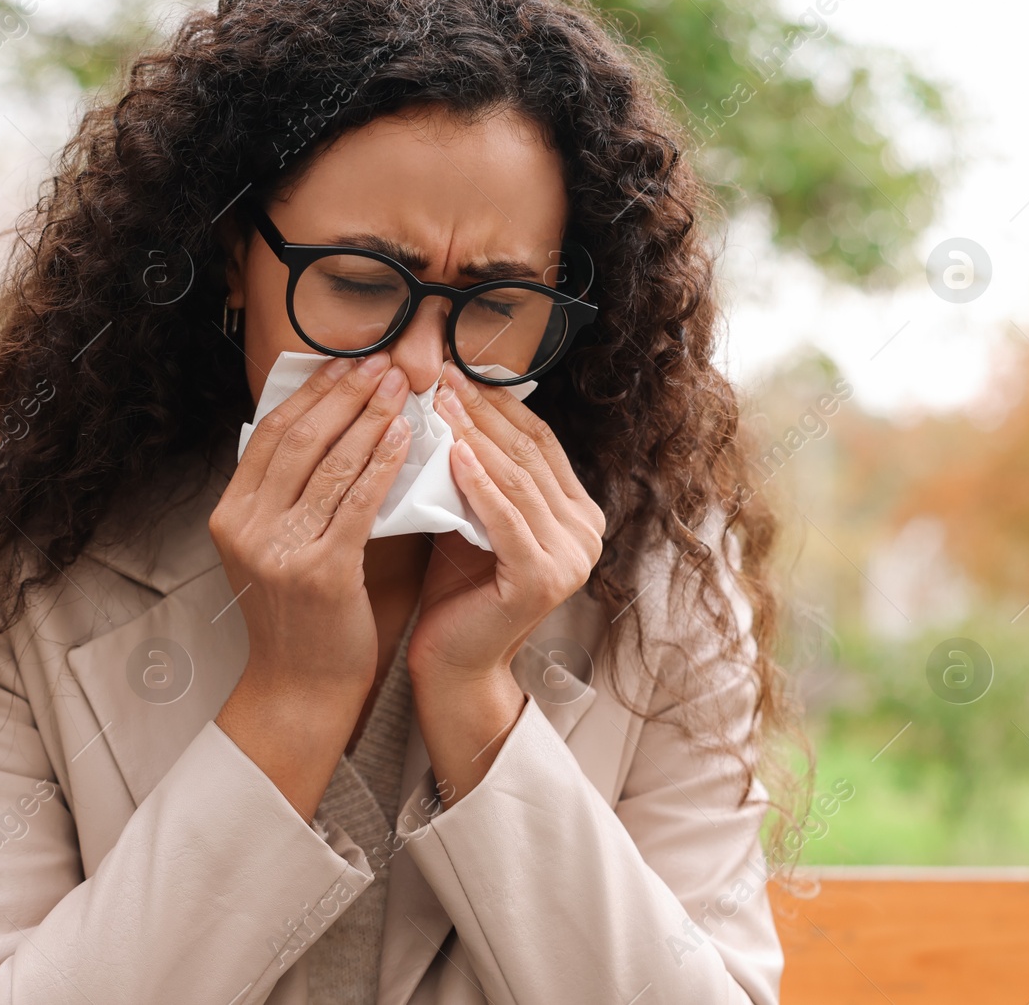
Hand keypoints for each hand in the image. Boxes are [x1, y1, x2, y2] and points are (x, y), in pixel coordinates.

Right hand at [209, 351, 412, 701]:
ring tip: (400, 389)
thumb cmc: (298, 616)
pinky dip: (382, 464)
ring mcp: (280, 550)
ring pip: (331, 464)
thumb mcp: (272, 547)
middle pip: (300, 439)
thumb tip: (328, 426)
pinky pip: (358, 502)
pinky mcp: (320, 572)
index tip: (347, 362)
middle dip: (346, 394)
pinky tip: (403, 438)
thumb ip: (287, 494)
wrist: (300, 687)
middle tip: (384, 363)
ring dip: (370, 418)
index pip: (271, 433)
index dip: (312, 392)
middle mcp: (246, 527)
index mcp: (230, 514)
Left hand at [408, 362, 605, 686]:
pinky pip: (505, 517)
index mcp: (579, 512)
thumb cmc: (457, 587)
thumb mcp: (474, 515)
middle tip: (444, 372)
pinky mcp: (542, 579)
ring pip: (517, 479)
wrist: (453, 661)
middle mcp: (587, 533)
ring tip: (440, 399)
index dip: (499, 402)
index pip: (539, 442)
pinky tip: (454, 449)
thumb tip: (450, 402)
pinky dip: (478, 481)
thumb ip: (480, 472)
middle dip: (484, 409)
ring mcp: (571, 558)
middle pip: (530, 454)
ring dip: (476, 433)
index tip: (457, 367)